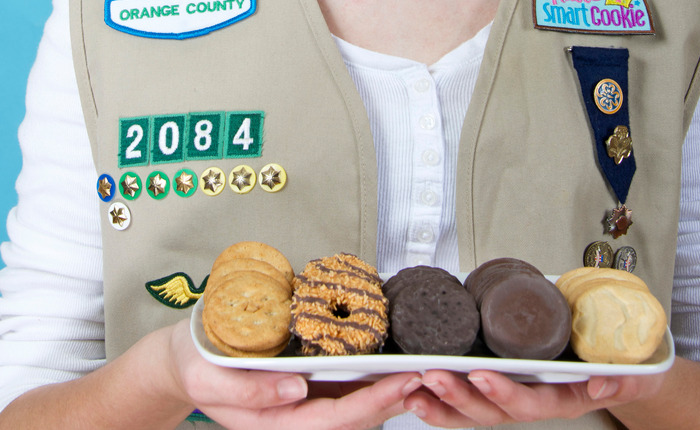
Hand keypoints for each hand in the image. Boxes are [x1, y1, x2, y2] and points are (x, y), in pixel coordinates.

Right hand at [166, 320, 421, 428]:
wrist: (187, 359)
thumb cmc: (197, 366)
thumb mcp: (209, 378)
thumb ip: (249, 391)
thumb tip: (295, 388)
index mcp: (275, 424)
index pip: (334, 420)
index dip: (372, 403)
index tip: (404, 382)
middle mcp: (295, 419)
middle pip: (355, 420)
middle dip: (394, 400)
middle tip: (429, 375)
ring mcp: (303, 406)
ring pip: (356, 410)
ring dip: (390, 394)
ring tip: (422, 371)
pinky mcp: (308, 389)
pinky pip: (347, 394)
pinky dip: (373, 384)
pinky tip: (393, 368)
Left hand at [402, 369, 665, 427]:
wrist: (625, 367)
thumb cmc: (624, 368)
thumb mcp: (634, 373)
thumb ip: (622, 378)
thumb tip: (602, 382)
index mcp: (562, 400)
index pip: (530, 404)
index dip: (505, 394)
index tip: (481, 376)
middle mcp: (533, 402)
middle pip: (492, 412)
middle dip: (460, 398)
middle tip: (433, 377)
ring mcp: (515, 396)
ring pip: (474, 411)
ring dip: (443, 403)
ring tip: (414, 389)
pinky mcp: (501, 385)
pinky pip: (468, 401)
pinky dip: (442, 399)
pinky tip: (417, 391)